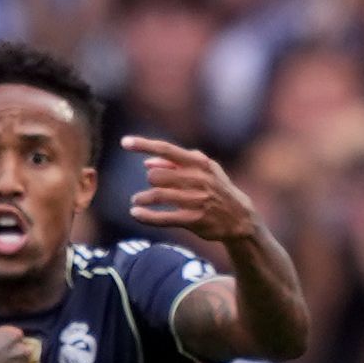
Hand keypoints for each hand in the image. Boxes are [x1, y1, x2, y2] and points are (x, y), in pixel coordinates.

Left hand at [123, 135, 265, 245]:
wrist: (239, 217)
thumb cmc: (216, 188)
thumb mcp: (204, 170)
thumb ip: (177, 163)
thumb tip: (148, 162)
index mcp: (199, 163)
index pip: (167, 150)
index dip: (144, 145)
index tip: (124, 142)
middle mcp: (198, 179)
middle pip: (157, 175)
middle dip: (150, 180)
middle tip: (150, 187)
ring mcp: (196, 200)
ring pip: (157, 195)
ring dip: (142, 198)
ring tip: (136, 201)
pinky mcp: (194, 220)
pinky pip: (163, 218)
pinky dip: (146, 216)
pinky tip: (135, 214)